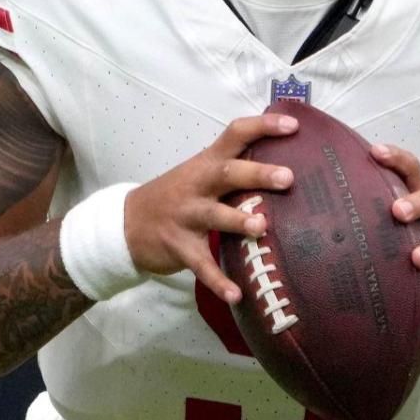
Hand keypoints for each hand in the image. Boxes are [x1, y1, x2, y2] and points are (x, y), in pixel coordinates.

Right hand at [124, 113, 298, 304]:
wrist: (126, 224)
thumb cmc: (177, 197)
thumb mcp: (199, 174)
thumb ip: (233, 169)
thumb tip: (284, 164)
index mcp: (206, 163)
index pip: (235, 135)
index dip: (262, 127)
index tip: (293, 125)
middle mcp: (196, 185)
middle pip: (226, 173)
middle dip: (257, 174)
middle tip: (287, 177)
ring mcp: (186, 216)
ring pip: (214, 215)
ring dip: (237, 220)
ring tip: (261, 226)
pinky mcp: (179, 247)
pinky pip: (201, 265)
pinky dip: (218, 280)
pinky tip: (236, 294)